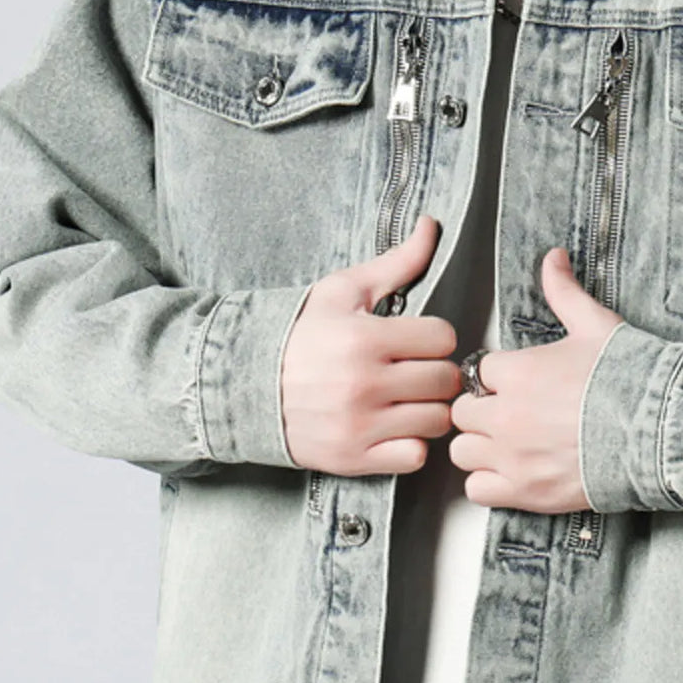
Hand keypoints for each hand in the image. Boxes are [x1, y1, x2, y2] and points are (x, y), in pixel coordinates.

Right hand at [280, 215, 462, 474]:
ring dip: (428, 409)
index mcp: (363, 338)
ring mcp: (359, 425)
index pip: (443, 338)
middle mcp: (364, 384)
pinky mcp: (353, 458)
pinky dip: (411, 444)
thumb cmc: (296, 333)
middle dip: (434, 372)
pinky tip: (394, 427)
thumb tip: (431, 224)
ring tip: (407, 398)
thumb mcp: (341, 291)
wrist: (238, 384)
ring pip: (436, 420)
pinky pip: (415, 457)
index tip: (416, 340)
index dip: (434, 337)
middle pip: (444, 381)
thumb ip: (395, 262)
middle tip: (415, 370)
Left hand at [448, 247, 621, 511]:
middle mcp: (505, 415)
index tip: (517, 383)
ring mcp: (512, 457)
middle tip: (510, 413)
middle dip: (483, 410)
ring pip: (462, 451)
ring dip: (480, 446)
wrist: (661, 431)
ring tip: (507, 443)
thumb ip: (564, 292)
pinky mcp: (524, 492)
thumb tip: (552, 258)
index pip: (480, 371)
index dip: (498, 377)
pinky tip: (512, 472)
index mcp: (517, 372)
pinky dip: (488, 483)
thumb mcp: (596, 326)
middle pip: (463, 411)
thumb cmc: (632, 379)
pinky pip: (477, 490)